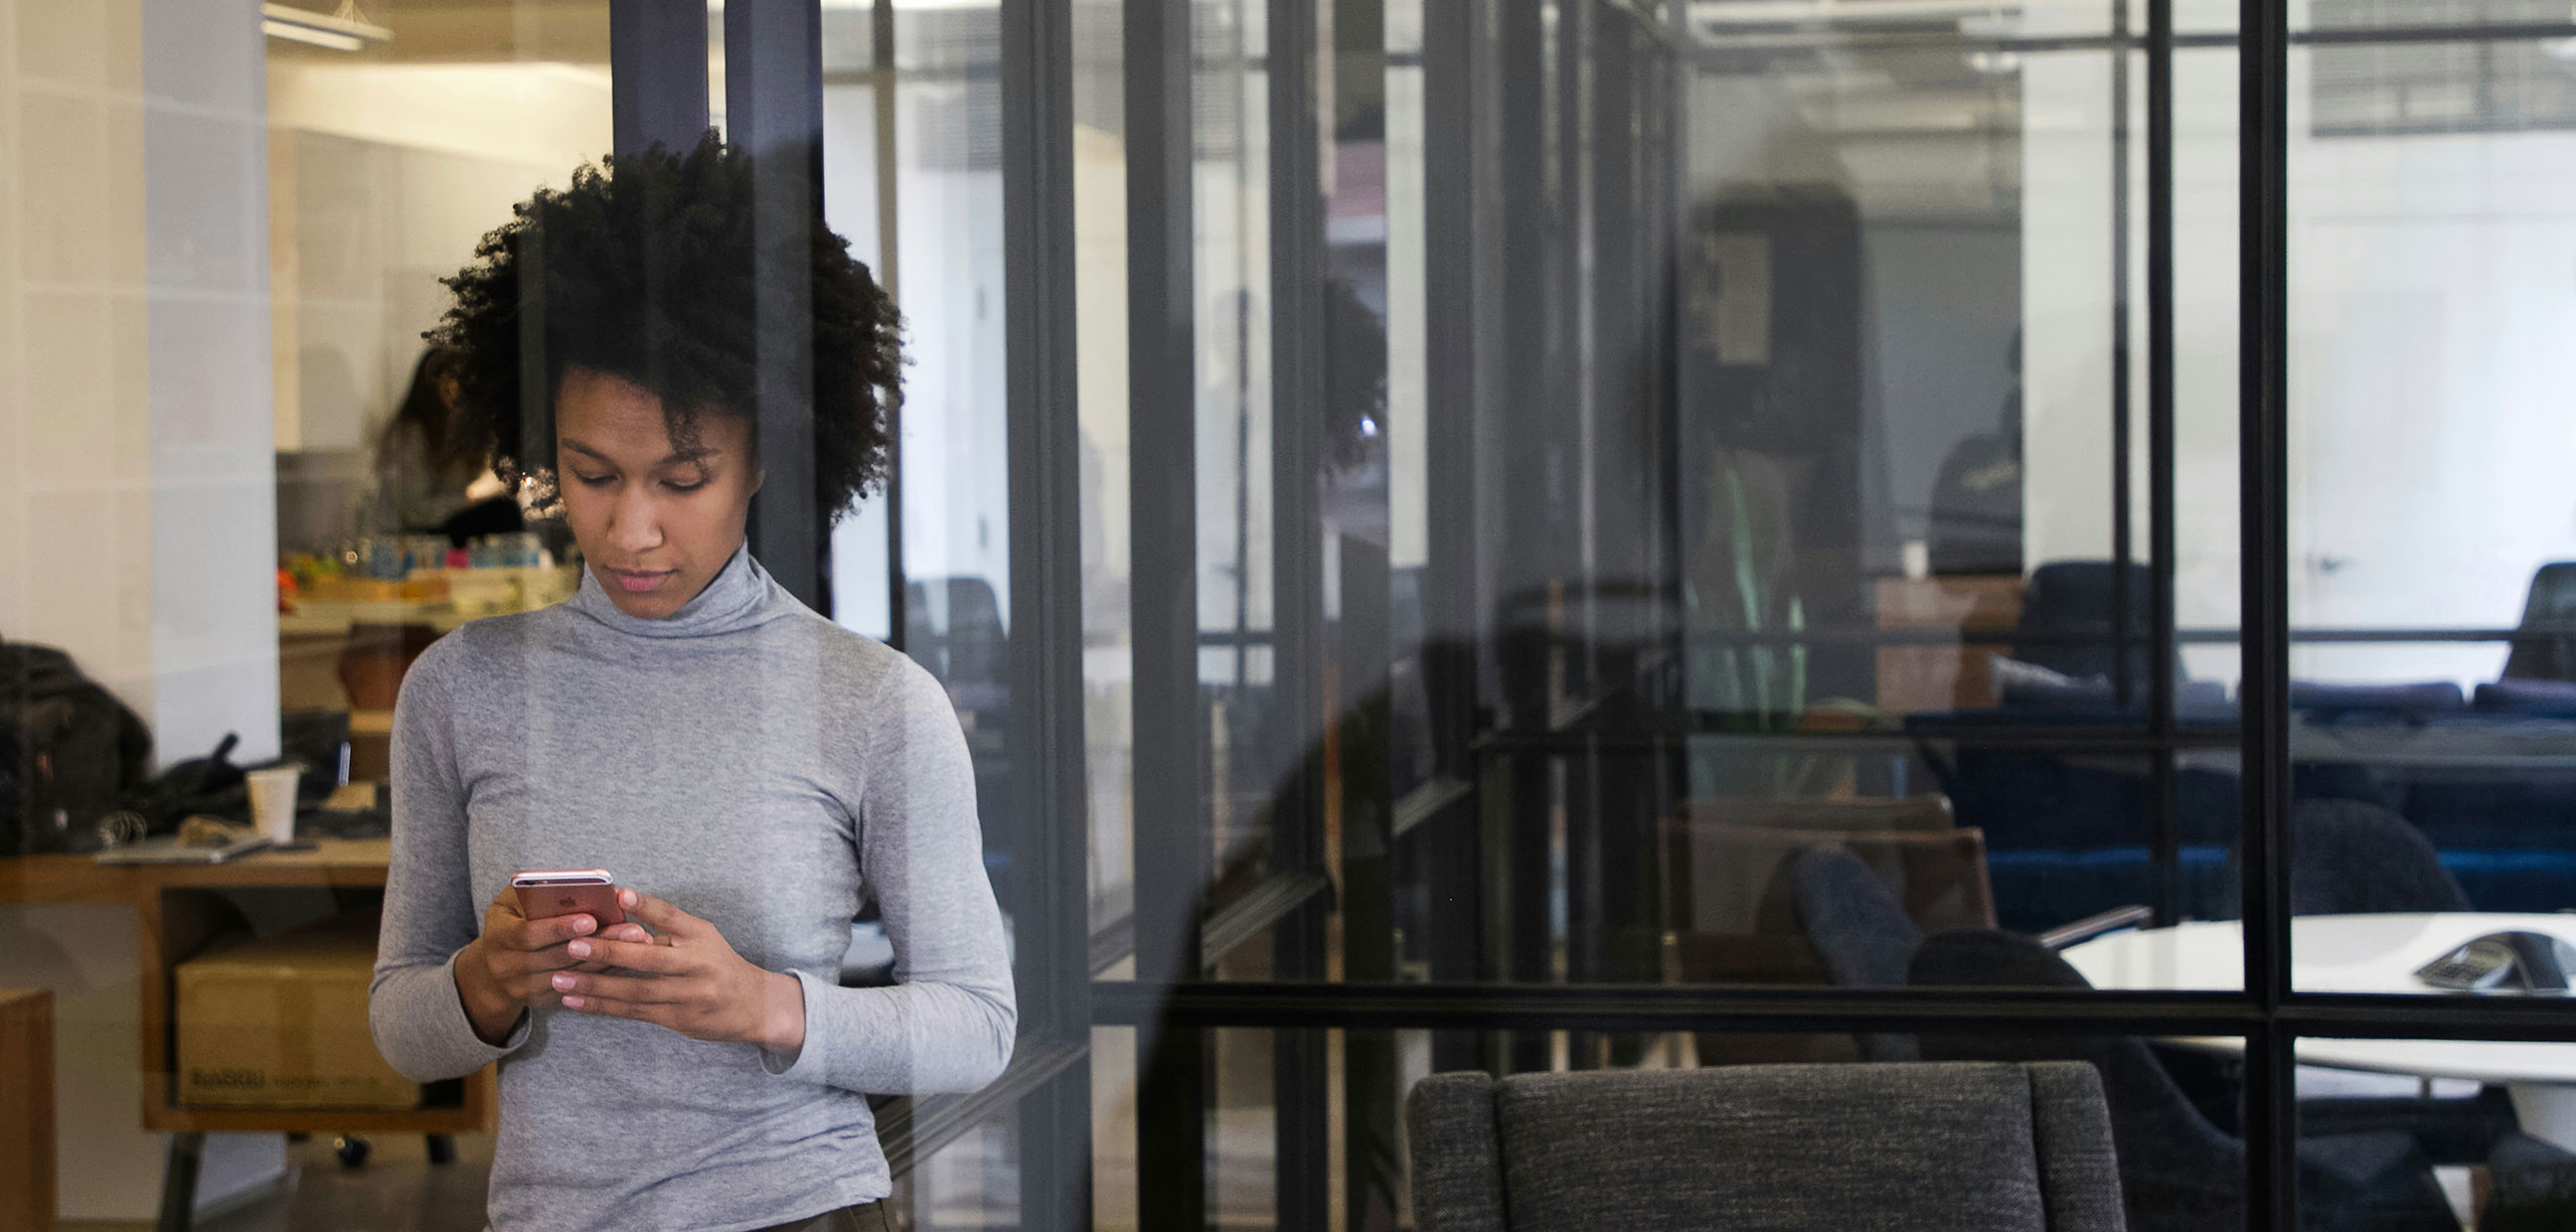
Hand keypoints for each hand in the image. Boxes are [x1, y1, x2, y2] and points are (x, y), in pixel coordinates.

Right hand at [453, 886, 650, 1045]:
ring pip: (574, 976)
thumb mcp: (509, 903)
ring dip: (609, 959)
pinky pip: (579, 989)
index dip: (560, 928)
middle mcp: (508, 968)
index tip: (591, 918)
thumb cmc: (509, 922)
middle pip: (559, 957)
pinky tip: (631, 959)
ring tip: (639, 942)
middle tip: (633, 930)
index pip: (529, 935)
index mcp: (499, 938)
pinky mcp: (542, 1001)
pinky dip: (605, 974)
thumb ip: (533, 892)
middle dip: (598, 943)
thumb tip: (572, 884)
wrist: (491, 971)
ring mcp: (525, 989)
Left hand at [551, 888, 806, 1054]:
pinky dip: (603, 1006)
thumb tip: (617, 918)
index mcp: (699, 935)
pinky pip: (634, 1011)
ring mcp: (688, 994)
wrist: (753, 1005)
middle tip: (572, 944)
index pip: (671, 916)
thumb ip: (665, 931)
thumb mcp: (701, 937)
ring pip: (635, 990)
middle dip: (608, 951)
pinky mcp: (678, 1018)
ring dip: (595, 985)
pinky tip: (576, 1000)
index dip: (646, 905)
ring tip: (560, 979)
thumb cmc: (716, 963)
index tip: (620, 893)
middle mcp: (696, 964)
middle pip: (648, 958)